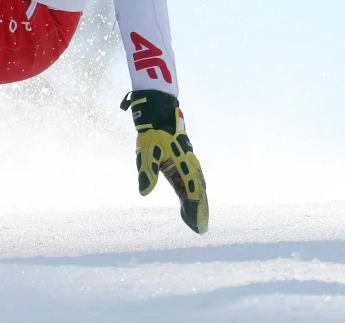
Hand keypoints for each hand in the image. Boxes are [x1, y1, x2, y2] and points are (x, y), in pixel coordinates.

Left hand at [120, 90, 208, 233]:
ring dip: (197, 203)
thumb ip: (147, 172)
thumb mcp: (146, 152)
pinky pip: (191, 180)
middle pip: (198, 192)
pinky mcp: (184, 161)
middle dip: (199, 210)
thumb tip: (144, 192)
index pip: (191, 192)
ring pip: (196, 186)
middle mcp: (189, 165)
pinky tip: (187, 201)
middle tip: (200, 229)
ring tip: (195, 220)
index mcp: (183, 165)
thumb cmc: (151, 133)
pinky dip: (191, 193)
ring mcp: (188, 162)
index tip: (197, 225)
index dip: (195, 210)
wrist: (159, 115)